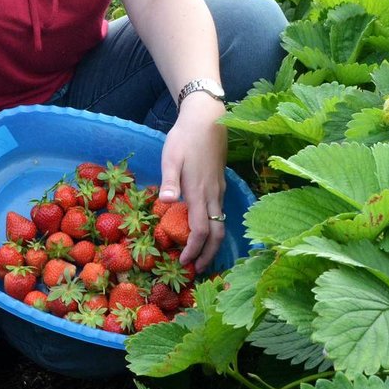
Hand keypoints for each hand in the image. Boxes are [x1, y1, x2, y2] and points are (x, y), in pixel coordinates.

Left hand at [157, 93, 227, 272]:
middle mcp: (213, 194)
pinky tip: (205, 230)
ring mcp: (219, 189)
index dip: (194, 249)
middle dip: (209, 254)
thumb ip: (170, 180)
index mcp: (199, 191)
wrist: (207, 118)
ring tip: (202, 256)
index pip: (201, 230)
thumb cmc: (185, 137)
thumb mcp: (171, 156)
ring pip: (221, 223)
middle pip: (217, 233)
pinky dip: (215, 228)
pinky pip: (220, 213)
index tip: (184, 262)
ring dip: (213, 243)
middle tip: (197, 269)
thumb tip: (166, 201)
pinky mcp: (220, 183)